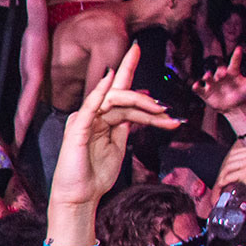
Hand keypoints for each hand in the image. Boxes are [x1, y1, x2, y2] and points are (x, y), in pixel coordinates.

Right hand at [51, 44, 178, 209]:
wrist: (80, 198)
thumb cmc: (95, 176)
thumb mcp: (118, 148)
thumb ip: (125, 127)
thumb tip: (141, 113)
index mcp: (102, 119)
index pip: (117, 90)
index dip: (127, 68)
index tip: (136, 48)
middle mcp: (92, 116)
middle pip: (122, 97)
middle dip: (147, 102)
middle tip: (167, 109)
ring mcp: (84, 121)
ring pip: (114, 101)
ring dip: (139, 103)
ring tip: (160, 111)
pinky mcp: (78, 130)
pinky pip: (90, 107)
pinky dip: (99, 92)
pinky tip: (109, 80)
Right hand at [192, 49, 245, 113]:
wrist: (233, 107)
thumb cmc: (242, 93)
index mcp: (232, 72)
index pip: (234, 63)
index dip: (237, 56)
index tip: (239, 49)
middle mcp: (221, 76)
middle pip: (219, 71)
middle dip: (220, 71)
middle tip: (223, 72)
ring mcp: (212, 84)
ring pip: (208, 78)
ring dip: (207, 76)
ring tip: (208, 76)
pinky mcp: (205, 92)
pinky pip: (199, 89)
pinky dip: (196, 87)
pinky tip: (196, 85)